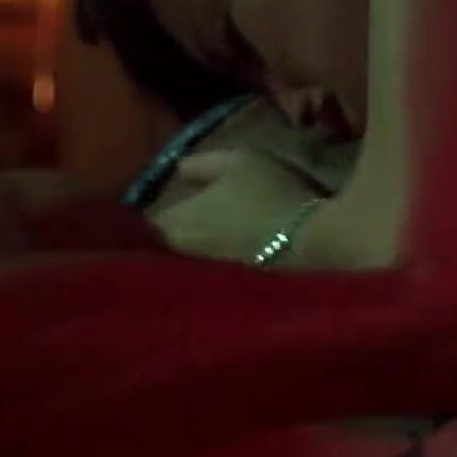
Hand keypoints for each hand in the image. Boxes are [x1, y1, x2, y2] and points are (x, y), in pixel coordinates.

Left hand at [149, 149, 324, 264]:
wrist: (312, 245)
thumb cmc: (269, 195)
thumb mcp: (237, 162)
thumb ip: (201, 164)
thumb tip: (178, 168)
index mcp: (175, 223)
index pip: (144, 223)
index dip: (157, 213)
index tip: (167, 205)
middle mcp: (182, 257)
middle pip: (166, 246)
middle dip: (172, 235)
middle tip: (189, 222)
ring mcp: (205, 279)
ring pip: (188, 262)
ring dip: (195, 252)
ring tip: (212, 239)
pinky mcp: (228, 295)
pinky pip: (209, 278)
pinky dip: (215, 267)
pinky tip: (231, 257)